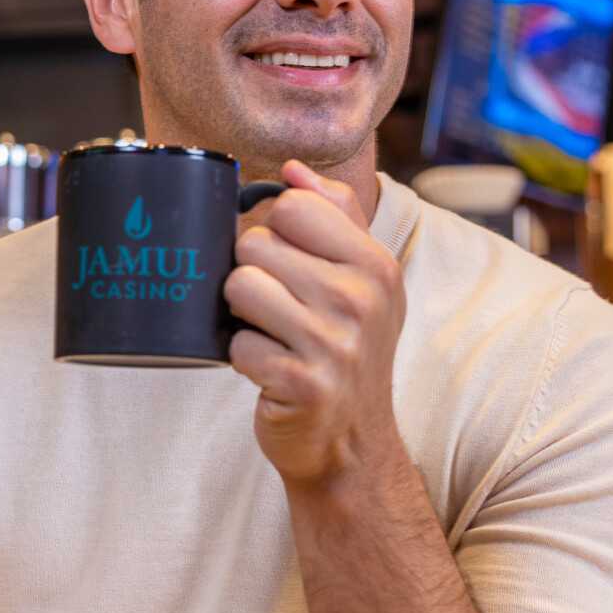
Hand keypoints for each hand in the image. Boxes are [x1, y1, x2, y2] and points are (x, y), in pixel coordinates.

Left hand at [224, 160, 406, 486]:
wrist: (353, 443)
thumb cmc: (348, 349)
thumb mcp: (361, 279)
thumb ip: (333, 214)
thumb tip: (291, 169)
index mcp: (375, 263)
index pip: (292, 205)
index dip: (273, 230)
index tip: (288, 263)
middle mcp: (361, 299)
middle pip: (255, 244)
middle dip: (253, 276)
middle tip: (279, 310)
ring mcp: (334, 343)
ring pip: (239, 287)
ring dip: (242, 315)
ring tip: (271, 334)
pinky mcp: (303, 384)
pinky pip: (237, 343)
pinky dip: (243, 358)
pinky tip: (270, 369)